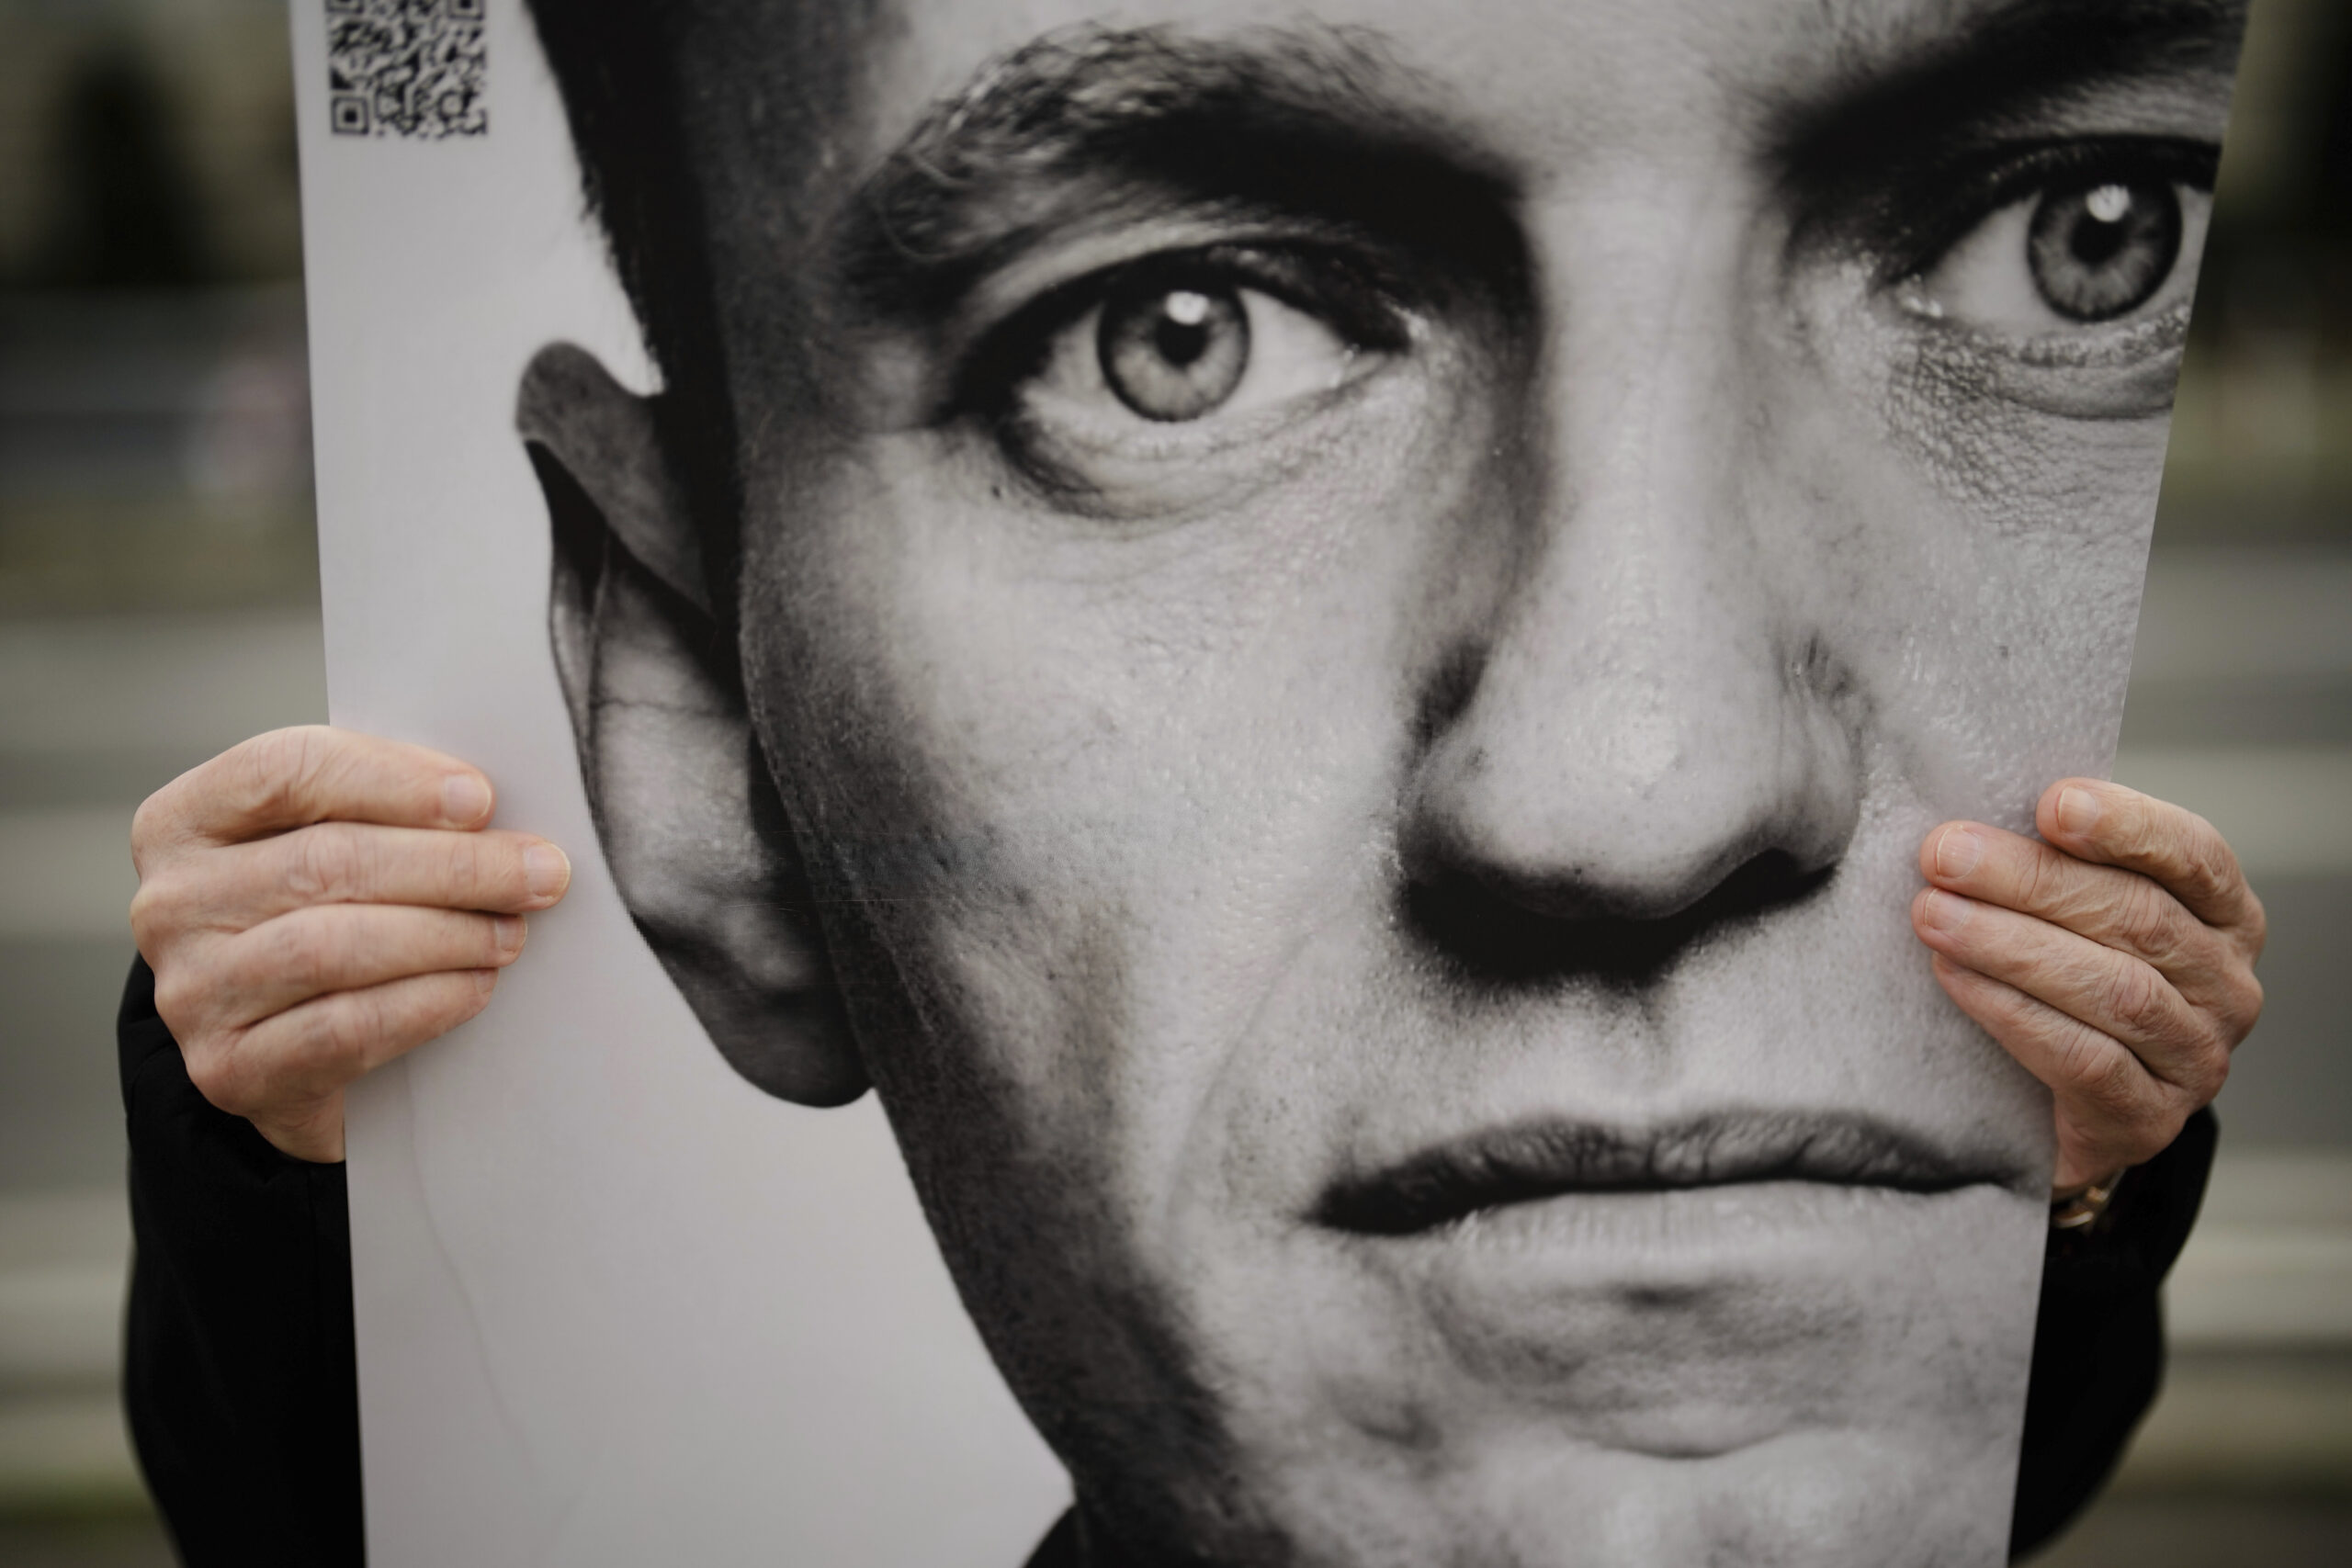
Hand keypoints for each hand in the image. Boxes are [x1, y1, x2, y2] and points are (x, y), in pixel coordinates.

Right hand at [129, 726, 570, 1161]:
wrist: (295, 1053)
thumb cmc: (332, 918)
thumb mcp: (339, 845)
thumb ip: (387, 811)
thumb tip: (483, 804)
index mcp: (187, 821)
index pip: (284, 770)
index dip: (391, 780)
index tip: (481, 799)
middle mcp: (171, 903)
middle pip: (324, 861)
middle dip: (451, 865)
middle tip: (538, 873)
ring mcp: (191, 991)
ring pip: (333, 946)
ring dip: (446, 935)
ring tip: (511, 932)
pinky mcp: (228, 1070)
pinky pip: (341, 1029)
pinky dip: (424, 1003)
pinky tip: (474, 986)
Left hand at [1912, 778, 2265, 1189]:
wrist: (2062, 1110)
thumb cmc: (2066, 982)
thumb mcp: (2076, 914)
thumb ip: (2054, 865)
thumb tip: (1971, 824)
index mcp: (2224, 916)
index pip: (2194, 856)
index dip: (2126, 826)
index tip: (2051, 804)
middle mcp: (2227, 985)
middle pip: (2139, 918)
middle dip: (2032, 880)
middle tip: (1945, 855)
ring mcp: (2196, 1057)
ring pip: (2114, 990)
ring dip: (2011, 945)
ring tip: (1933, 914)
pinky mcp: (2149, 1119)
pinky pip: (2084, 1059)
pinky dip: (2013, 1012)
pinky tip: (1956, 977)